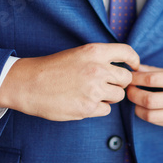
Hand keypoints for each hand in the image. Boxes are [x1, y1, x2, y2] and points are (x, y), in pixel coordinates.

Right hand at [0, 43, 139, 120]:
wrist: (28, 84)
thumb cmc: (52, 68)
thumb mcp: (78, 54)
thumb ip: (100, 59)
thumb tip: (123, 69)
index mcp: (95, 52)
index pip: (126, 52)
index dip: (134, 60)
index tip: (134, 66)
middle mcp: (97, 69)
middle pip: (126, 78)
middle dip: (119, 83)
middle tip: (105, 85)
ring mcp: (94, 90)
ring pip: (119, 96)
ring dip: (109, 96)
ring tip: (91, 93)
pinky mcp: (88, 108)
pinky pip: (106, 109)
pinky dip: (98, 108)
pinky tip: (83, 102)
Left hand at [126, 65, 162, 129]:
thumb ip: (156, 71)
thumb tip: (134, 69)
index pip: (152, 80)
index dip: (136, 79)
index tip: (130, 77)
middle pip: (149, 100)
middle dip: (133, 95)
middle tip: (129, 90)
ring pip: (151, 116)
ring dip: (137, 108)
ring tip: (136, 101)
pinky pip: (158, 123)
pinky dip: (148, 115)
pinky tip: (147, 108)